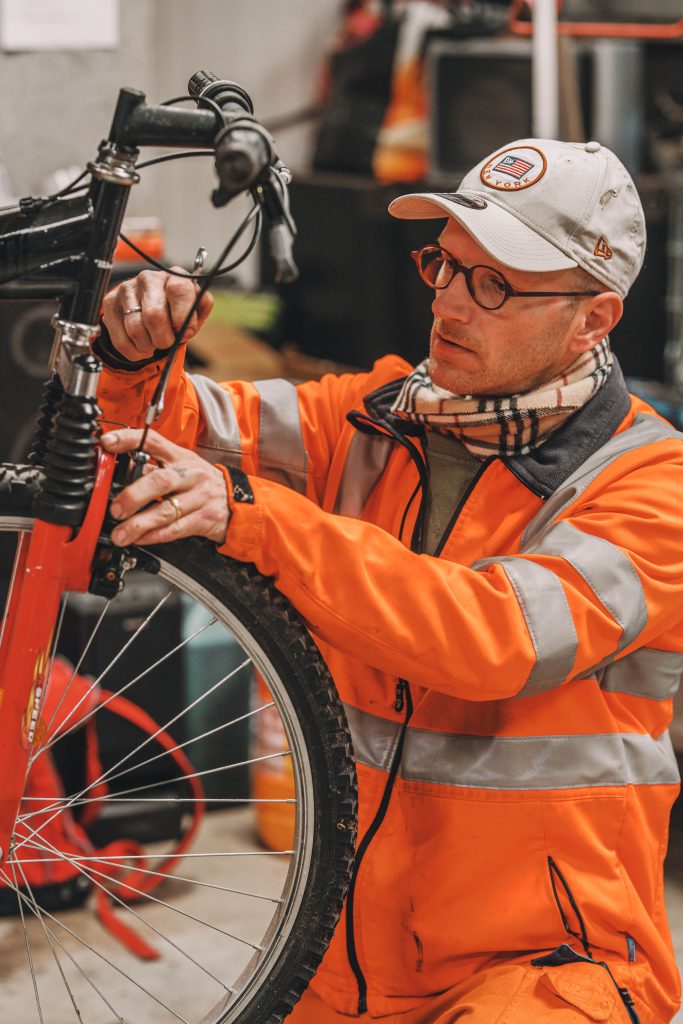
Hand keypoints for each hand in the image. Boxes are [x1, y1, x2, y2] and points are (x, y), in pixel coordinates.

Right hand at [101, 267, 213, 361]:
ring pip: (135, 329)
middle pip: (154, 315)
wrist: (152, 312)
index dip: (182, 317)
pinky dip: (134, 352)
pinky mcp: (110, 302)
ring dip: (148, 347)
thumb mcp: (196, 310)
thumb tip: (188, 324)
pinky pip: (120, 338)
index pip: (179, 290)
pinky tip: (141, 348)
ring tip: (154, 345)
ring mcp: (126, 289)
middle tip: (167, 343)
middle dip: (164, 339)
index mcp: (174, 276)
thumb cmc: (177, 312)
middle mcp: (148, 278)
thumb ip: (200, 310)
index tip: (184, 331)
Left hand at [101, 429, 228, 545]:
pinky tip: (139, 539)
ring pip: (166, 510)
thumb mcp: (182, 468)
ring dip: (139, 524)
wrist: (240, 503)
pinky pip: (175, 529)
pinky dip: (154, 536)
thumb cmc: (202, 485)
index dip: (129, 440)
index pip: (153, 441)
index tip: (107, 443)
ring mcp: (200, 497)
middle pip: (160, 481)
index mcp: (180, 457)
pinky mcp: (205, 519)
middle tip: (115, 509)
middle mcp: (191, 474)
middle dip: (133, 496)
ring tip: (121, 533)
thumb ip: (153, 469)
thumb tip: (119, 471)